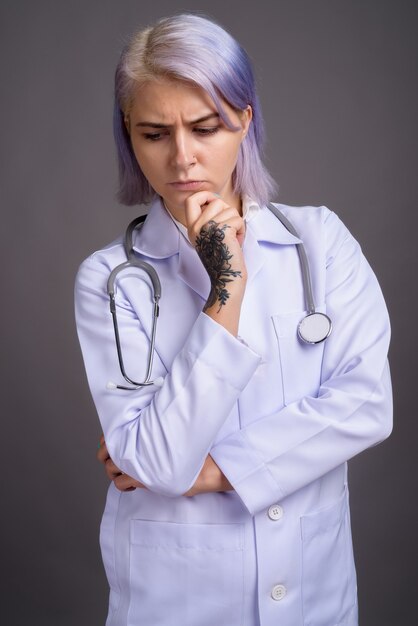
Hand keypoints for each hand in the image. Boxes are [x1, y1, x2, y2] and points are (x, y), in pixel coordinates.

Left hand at [97, 436, 232, 495]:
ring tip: (122, 470)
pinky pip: (120, 484)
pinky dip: (122, 484)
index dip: (108, 439)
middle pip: (106, 451)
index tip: (111, 441)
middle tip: (113, 456)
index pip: (112, 434)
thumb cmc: (192, 449)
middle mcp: (136, 447)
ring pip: (110, 468)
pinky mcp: (142, 480)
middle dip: (106, 454)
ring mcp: (137, 464)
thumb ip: (155, 431)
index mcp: (143, 432)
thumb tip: (144, 426)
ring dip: (113, 469)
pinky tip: (131, 483)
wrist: (204, 467)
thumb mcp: (172, 433)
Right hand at [185, 191, 246, 308]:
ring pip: (230, 210)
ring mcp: (208, 229)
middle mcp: (197, 227)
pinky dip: (241, 230)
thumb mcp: (209, 235)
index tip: (215, 203)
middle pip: (216, 201)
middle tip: (228, 230)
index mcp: (192, 228)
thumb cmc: (223, 258)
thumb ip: (209, 218)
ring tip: (232, 239)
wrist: (227, 278)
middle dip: (228, 212)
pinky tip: (236, 243)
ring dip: (236, 223)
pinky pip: (238, 220)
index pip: (191, 200)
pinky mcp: (222, 232)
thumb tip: (216, 198)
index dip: (205, 195)